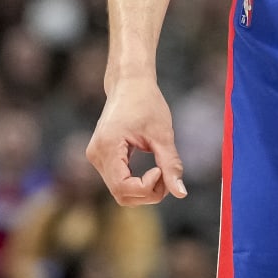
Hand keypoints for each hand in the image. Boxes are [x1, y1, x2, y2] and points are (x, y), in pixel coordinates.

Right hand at [87, 72, 186, 205]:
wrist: (129, 83)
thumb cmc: (146, 103)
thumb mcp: (162, 134)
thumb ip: (170, 164)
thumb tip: (181, 194)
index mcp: (107, 147)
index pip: (123, 188)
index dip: (146, 187)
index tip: (161, 169)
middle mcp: (96, 155)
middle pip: (121, 194)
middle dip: (148, 192)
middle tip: (165, 173)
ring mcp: (96, 157)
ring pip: (120, 191)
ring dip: (143, 189)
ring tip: (160, 170)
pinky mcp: (102, 157)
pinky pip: (119, 182)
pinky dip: (137, 182)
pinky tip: (152, 169)